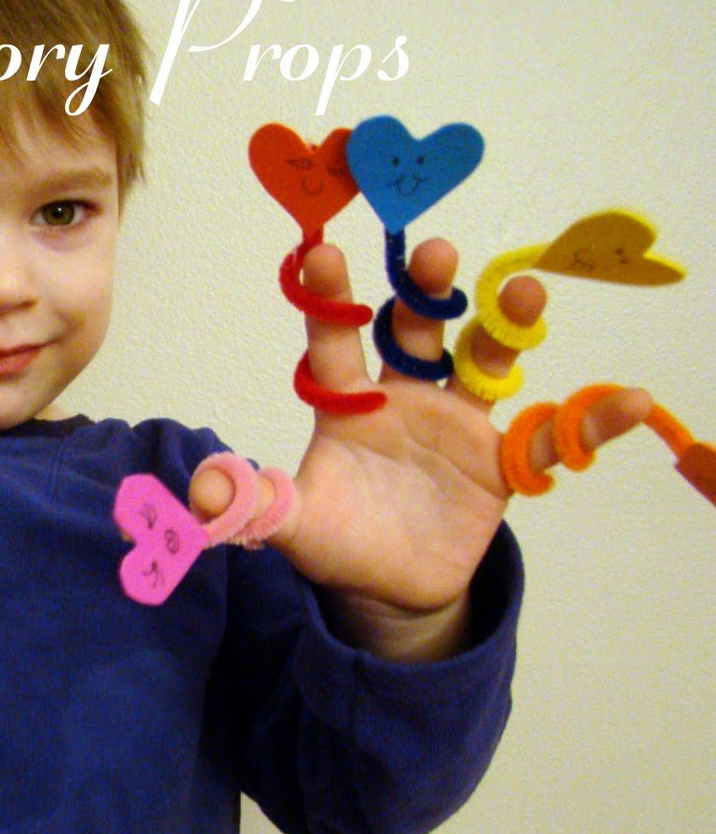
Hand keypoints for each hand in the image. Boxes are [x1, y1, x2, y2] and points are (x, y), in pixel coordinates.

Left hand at [191, 238, 651, 658]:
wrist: (390, 584)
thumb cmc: (337, 539)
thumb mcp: (291, 526)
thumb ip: (252, 507)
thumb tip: (202, 494)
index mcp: (345, 402)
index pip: (332, 339)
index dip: (327, 298)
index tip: (318, 251)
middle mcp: (402, 395)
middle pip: (414, 329)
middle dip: (422, 289)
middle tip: (434, 250)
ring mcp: (456, 420)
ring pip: (482, 358)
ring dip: (503, 324)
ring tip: (524, 292)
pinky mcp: (501, 458)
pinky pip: (551, 436)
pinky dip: (590, 423)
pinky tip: (632, 404)